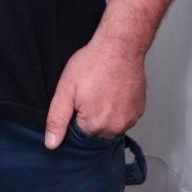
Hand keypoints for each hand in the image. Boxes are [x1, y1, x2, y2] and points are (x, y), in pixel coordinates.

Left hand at [43, 30, 147, 148]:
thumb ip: (57, 119)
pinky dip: (117, 109)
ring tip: (101, 91)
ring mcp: (130, 119)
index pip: (79, 136)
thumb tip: (52, 144)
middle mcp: (116, 127)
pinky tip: (112, 92)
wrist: (119, 47)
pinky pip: (123, 118)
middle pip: (95, 132)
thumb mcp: (66, 89)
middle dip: (89, 116)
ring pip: (110, 126)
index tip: (78, 100)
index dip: (74, 117)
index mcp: (96, 125)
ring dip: (104, 114)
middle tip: (89, 93)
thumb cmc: (93, 63)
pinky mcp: (139, 111)